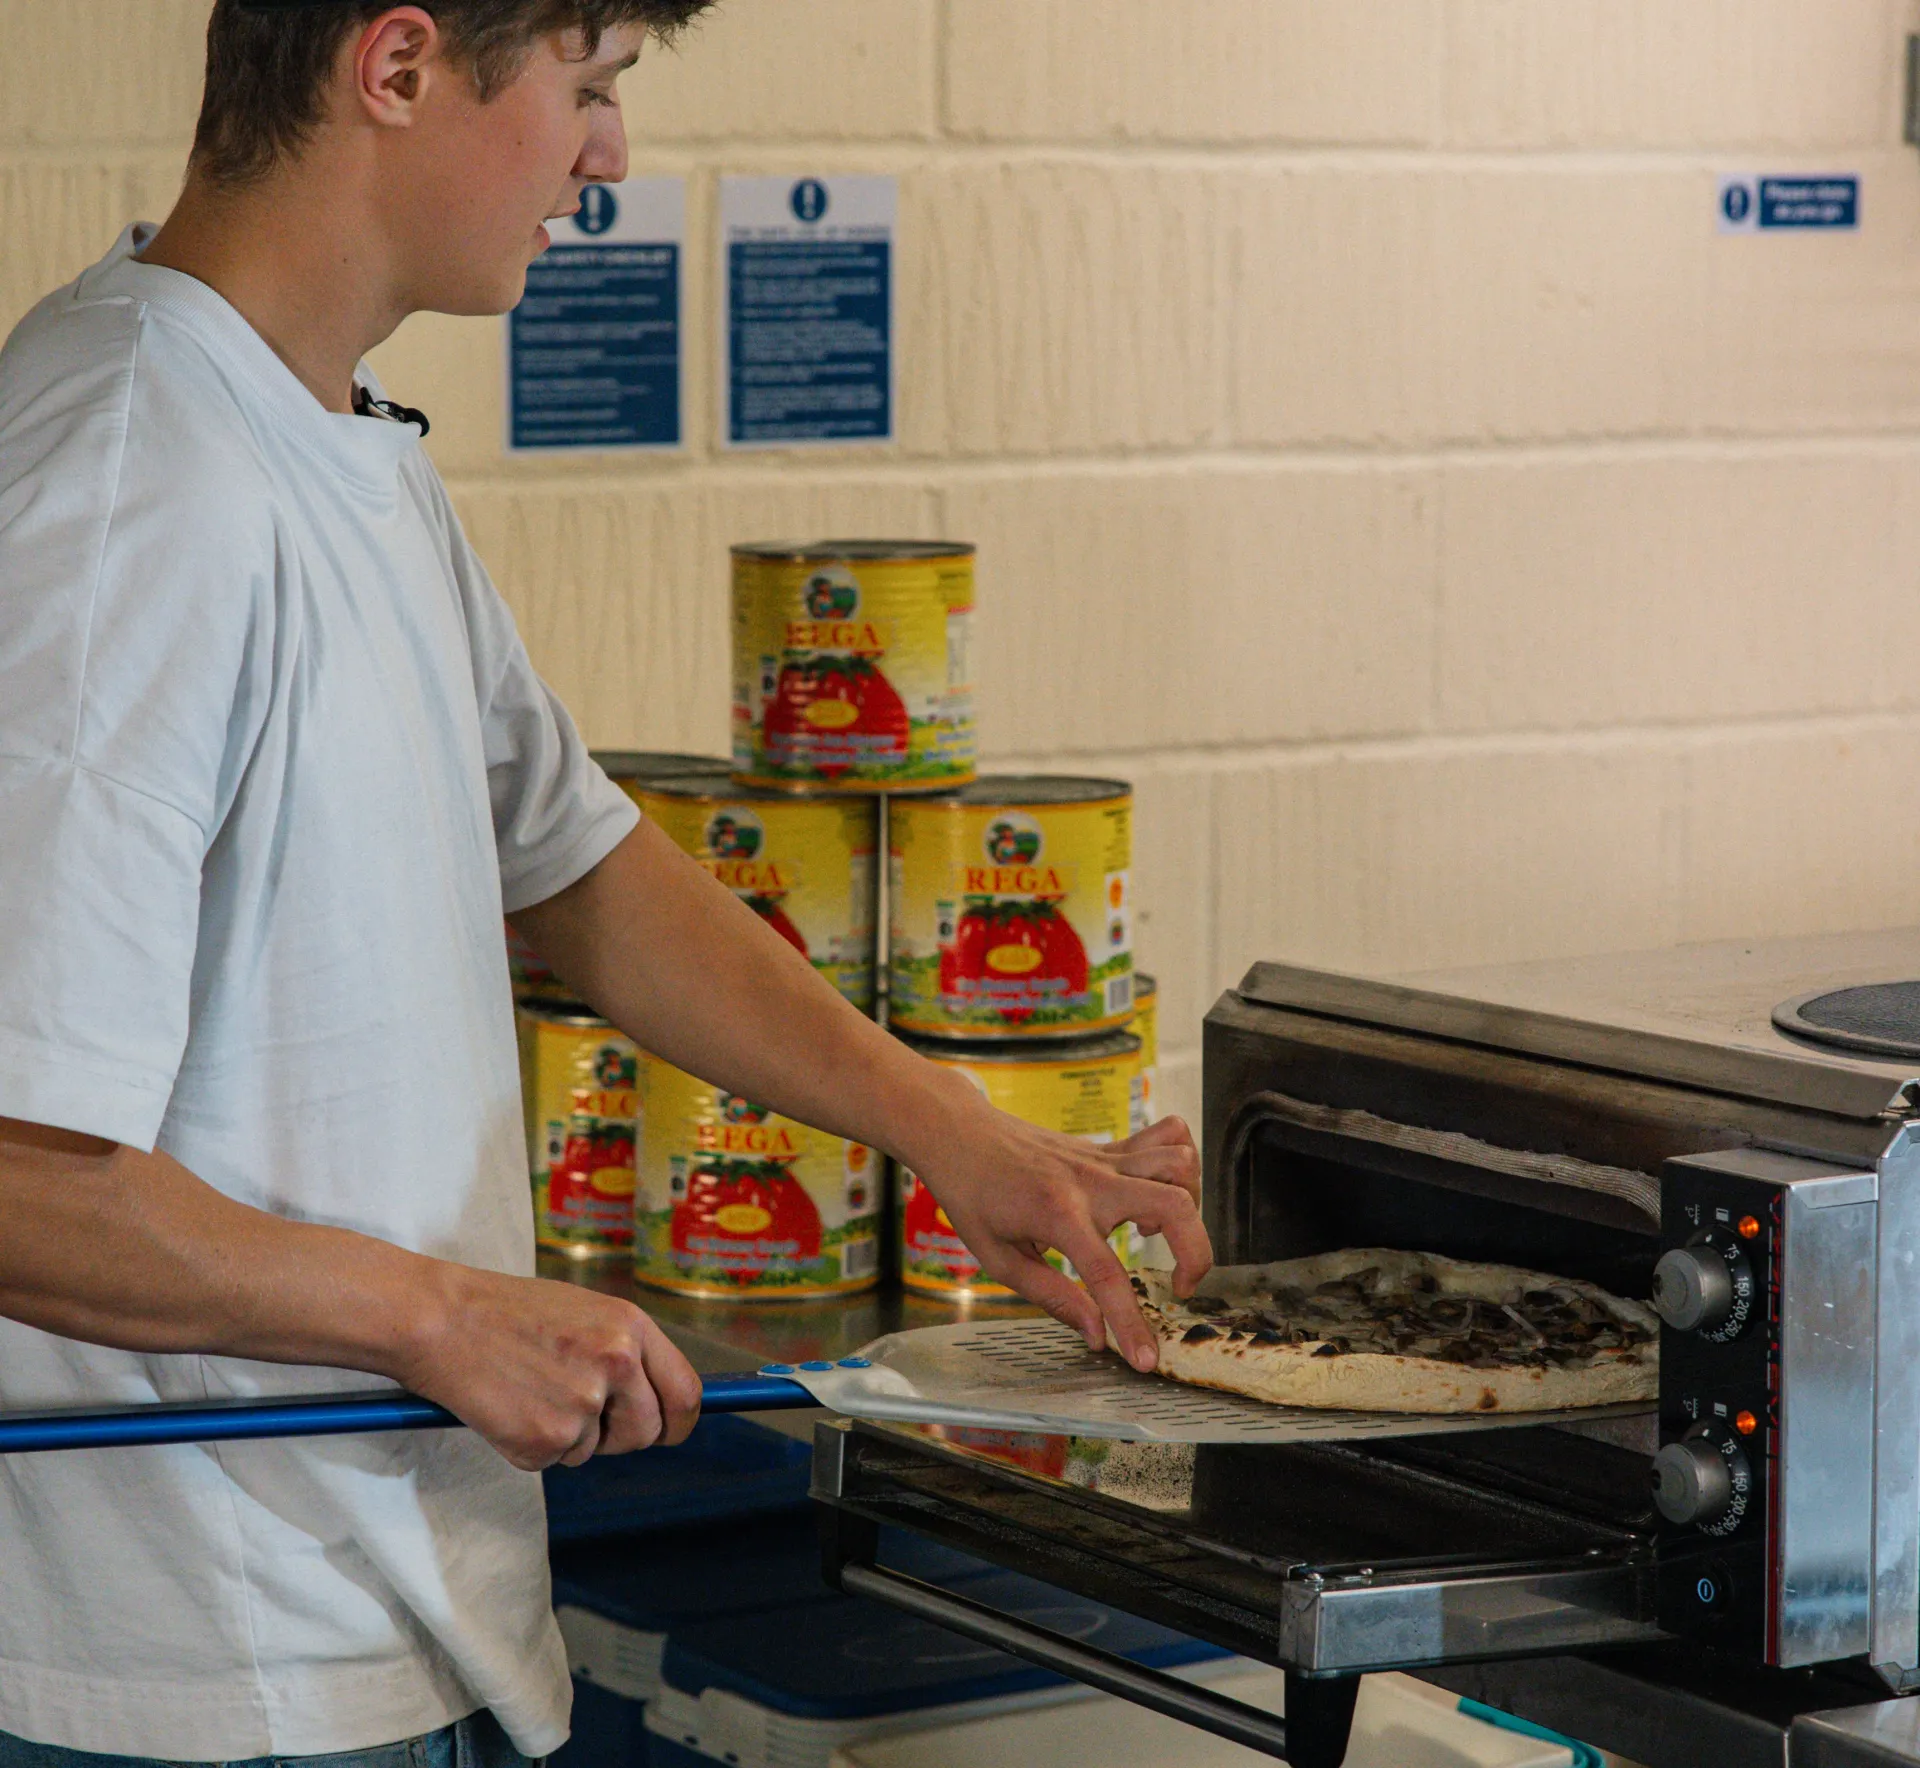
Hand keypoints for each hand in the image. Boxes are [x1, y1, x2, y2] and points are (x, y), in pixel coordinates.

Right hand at [398, 1267, 702, 1469]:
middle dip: (619, 1435)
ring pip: (596, 1450)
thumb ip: (627, 1352)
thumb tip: (658, 1399)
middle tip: (578, 1413)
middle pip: (647, 1432)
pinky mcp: (544, 1440)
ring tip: (533, 1393)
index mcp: (631, 1328)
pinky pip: (553, 1461)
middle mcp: (616, 1365)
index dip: (679, 1420)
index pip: (685, 1392)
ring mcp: (581, 1405)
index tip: (668, 1430)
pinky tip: (509, 1406)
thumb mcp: (587, 1313)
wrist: (442, 1319)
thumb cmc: (510, 1313)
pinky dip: (531, 1446)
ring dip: (570, 1438)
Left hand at [906, 1101, 1209, 1372]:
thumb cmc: (973, 1196)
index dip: (1131, 1323)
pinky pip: (1167, 1136)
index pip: (1108, 1276)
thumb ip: (1054, 1297)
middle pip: (1173, 1205)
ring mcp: (1104, 1158)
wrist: (960, 1134)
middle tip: (1179, 1287)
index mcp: (1058, 1214)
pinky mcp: (1110, 1146)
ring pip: (1179, 1164)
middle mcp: (1091, 1181)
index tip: (1145, 1359)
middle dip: (1197, 1255)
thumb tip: (1096, 1334)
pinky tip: (1156, 1195)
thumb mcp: (999, 1258)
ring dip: (1191, 1204)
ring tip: (1162, 1235)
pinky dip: (1180, 1163)